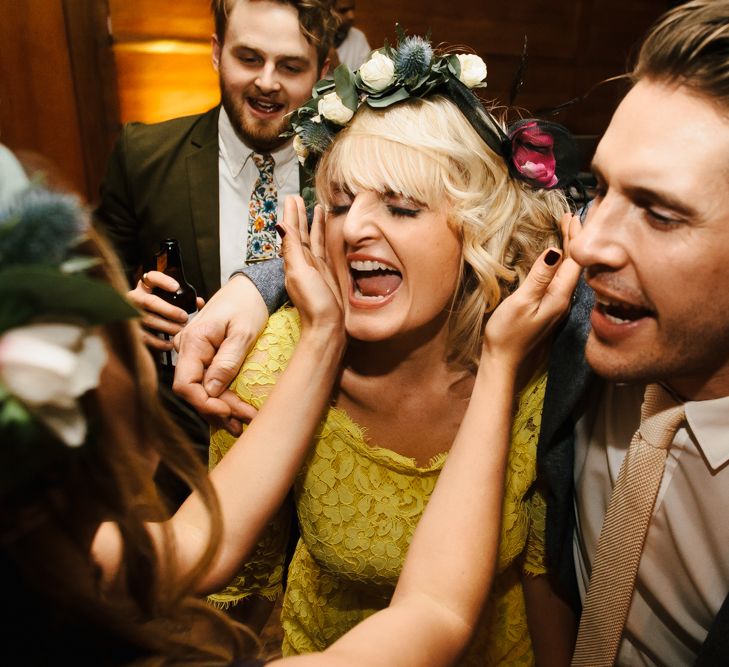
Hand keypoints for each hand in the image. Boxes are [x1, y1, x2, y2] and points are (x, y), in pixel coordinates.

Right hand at [127, 270, 203, 350]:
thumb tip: (199, 302)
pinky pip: (144, 336)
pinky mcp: (131, 329)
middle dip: (170, 311)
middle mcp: (135, 297)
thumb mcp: (167, 297)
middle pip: (150, 302)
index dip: (163, 281)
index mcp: (145, 286)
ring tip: (179, 330)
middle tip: (184, 317)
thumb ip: (184, 298)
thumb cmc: (157, 307)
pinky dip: (158, 342)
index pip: (151, 277)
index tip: (176, 287)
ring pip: (147, 319)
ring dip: (166, 327)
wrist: (135, 320)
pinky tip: (169, 343)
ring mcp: (130, 313)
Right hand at [172, 275, 266, 435]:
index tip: (228, 412)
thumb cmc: (248, 304)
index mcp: (193, 341)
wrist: (251, 288)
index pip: (185, 384)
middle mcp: (186, 348)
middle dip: (219, 410)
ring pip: (201, 389)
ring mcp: (193, 352)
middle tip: (245, 422)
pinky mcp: (203, 356)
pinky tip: (236, 411)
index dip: (204, 404)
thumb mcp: (244, 333)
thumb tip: (211, 391)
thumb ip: (227, 361)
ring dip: (221, 408)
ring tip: (243, 422)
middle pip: (194, 391)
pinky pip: (207, 381)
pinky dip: (221, 397)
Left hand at [279, 196, 343, 340]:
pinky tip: (327, 230)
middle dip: (299, 215)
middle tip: (298, 197)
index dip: (291, 215)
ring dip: (312, 223)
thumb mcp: (299, 273)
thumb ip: (291, 249)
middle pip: (301, 232)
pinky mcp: (328, 273)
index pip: (292, 232)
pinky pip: (324, 248)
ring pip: (313, 239)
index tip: (291, 198)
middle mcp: (304, 261)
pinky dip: (324, 237)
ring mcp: (316, 267)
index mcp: (294, 260)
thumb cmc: (313, 302)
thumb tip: (281, 225)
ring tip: (315, 206)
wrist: (328, 325)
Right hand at [482, 213, 581, 368]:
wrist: (503, 361)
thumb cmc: (508, 333)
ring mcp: (556, 305)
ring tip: (567, 231)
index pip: (575, 260)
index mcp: (560, 295)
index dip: (575, 236)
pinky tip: (557, 258)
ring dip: (569, 249)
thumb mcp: (522, 302)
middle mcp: (563, 299)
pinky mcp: (548, 308)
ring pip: (569, 271)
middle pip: (575, 264)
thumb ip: (539, 277)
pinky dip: (561, 262)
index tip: (572, 215)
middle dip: (574, 239)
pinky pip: (560, 279)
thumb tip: (554, 251)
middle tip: (571, 216)